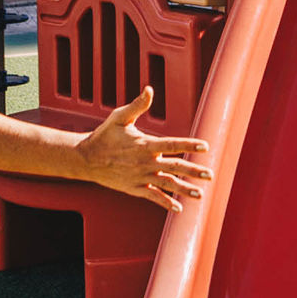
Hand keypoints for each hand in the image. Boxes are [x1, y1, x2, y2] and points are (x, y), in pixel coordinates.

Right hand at [77, 93, 213, 210]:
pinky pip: (153, 197)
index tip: (206, 147)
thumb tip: (149, 89)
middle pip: (174, 167)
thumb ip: (138, 105)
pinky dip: (166, 203)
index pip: (173, 145)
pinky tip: (179, 209)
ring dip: (185, 189)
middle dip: (194, 171)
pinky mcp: (134, 189)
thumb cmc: (105, 135)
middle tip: (210, 174)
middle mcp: (145, 162)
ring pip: (167, 185)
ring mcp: (140, 177)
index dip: (189, 145)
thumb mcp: (119, 117)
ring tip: (200, 194)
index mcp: (145, 144)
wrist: (86, 159)